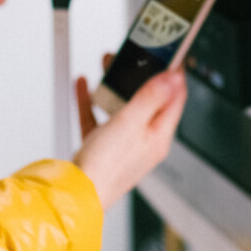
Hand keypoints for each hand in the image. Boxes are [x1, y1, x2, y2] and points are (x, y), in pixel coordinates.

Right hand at [72, 56, 187, 209]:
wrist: (76, 195)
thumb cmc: (106, 168)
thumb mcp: (131, 123)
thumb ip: (151, 97)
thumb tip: (173, 78)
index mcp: (158, 137)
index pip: (175, 99)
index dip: (174, 74)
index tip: (169, 54)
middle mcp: (144, 141)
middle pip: (147, 100)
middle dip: (139, 75)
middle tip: (134, 56)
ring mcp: (123, 145)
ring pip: (122, 107)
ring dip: (114, 85)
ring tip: (108, 66)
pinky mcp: (102, 149)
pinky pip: (98, 118)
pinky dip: (92, 101)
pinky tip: (84, 87)